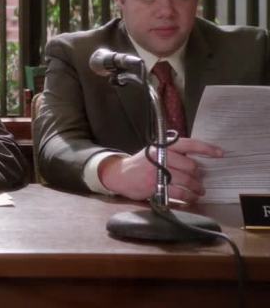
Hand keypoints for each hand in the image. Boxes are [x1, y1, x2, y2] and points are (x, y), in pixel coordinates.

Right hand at [99, 138, 222, 202]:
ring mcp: (157, 171)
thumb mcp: (155, 153)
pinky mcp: (155, 185)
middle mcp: (161, 156)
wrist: (120, 175)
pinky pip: (179, 192)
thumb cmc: (141, 165)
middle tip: (199, 181)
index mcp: (163, 146)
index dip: (206, 148)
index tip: (220, 153)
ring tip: (199, 191)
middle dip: (198, 176)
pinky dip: (188, 197)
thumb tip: (197, 162)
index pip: (188, 144)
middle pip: (190, 165)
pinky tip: (190, 198)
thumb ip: (173, 154)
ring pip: (187, 180)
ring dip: (196, 188)